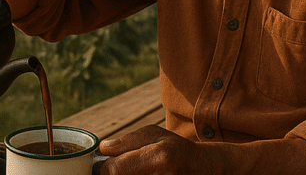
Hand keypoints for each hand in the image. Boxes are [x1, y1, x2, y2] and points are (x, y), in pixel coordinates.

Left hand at [98, 125, 219, 174]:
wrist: (202, 168)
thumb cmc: (175, 148)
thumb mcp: (154, 134)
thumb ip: (126, 142)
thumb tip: (104, 149)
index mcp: (159, 157)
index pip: (115, 170)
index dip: (104, 168)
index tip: (104, 165)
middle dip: (115, 173)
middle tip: (118, 168)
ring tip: (135, 169)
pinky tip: (141, 174)